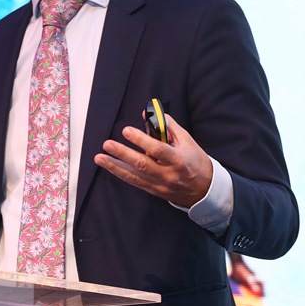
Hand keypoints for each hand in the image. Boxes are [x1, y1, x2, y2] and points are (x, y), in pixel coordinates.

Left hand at [94, 113, 212, 207]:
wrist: (205, 190)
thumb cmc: (195, 161)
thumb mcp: (187, 141)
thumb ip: (168, 126)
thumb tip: (148, 114)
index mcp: (179, 160)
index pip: (157, 150)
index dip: (141, 140)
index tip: (126, 130)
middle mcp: (168, 174)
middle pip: (142, 164)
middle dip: (123, 154)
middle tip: (107, 144)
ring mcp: (160, 185)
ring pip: (134, 176)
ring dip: (114, 166)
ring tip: (99, 158)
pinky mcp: (154, 191)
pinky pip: (134, 182)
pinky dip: (120, 173)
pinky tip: (109, 166)